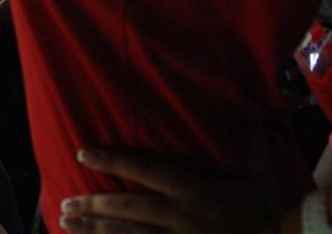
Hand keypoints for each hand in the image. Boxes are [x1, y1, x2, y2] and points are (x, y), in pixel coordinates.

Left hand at [57, 134, 279, 233]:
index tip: (83, 153)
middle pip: (127, 210)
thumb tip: (256, 109)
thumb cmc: (267, 209)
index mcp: (194, 191)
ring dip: (95, 231)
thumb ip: (252, 142)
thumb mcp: (261, 174)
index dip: (113, 161)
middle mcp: (181, 218)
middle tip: (64, 202)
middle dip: (92, 206)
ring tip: (66, 223)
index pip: (145, 170)